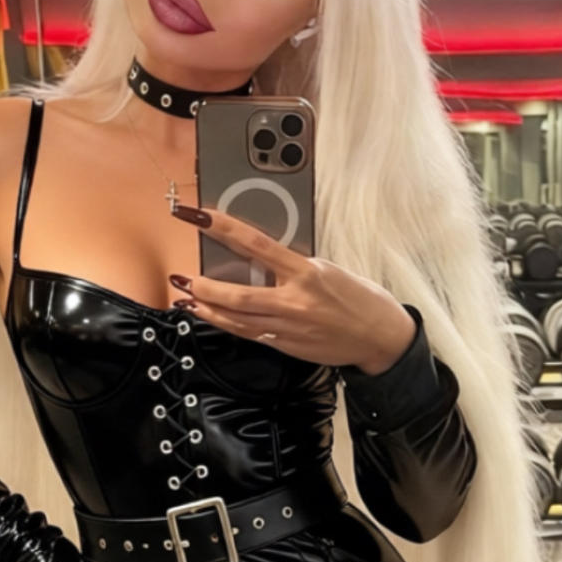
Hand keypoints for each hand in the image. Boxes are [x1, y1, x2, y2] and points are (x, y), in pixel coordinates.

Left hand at [170, 204, 414, 373]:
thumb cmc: (359, 299)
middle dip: (205, 287)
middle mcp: (295, 301)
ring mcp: (288, 327)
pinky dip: (224, 323)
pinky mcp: (286, 345)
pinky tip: (208, 316)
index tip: (200, 216)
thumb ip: (294, 266)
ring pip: (237, 319)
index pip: (256, 244)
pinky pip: (248, 333)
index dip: (224, 228)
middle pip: (239, 295)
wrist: (380, 338)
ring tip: (184, 298)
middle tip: (181, 277)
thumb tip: (260, 256)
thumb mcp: (329, 270)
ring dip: (207, 309)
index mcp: (307, 272)